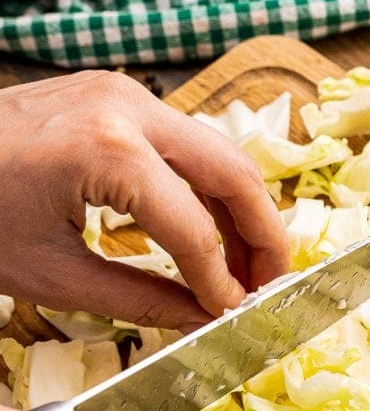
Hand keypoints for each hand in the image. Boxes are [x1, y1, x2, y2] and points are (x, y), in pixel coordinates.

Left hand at [0, 71, 289, 329]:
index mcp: (107, 151)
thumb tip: (204, 318)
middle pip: (234, 172)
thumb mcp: (54, 275)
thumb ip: (142, 299)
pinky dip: (208, 190)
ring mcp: (125, 92)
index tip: (232, 315)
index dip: (223, 279)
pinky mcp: (119, 95)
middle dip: (262, 235)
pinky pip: (187, 144)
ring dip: (240, 211)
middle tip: (273, 286)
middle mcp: (128, 107)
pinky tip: (211, 232)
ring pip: (219, 153)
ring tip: (247, 268)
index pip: (195, 227)